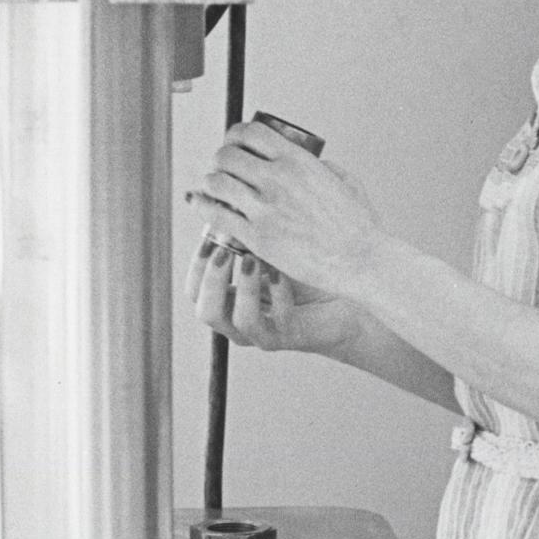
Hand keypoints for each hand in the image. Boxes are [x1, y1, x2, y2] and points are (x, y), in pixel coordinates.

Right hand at [185, 237, 362, 357]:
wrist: (344, 294)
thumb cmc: (303, 267)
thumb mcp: (268, 247)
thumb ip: (242, 233)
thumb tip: (218, 201)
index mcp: (227, 301)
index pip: (194, 291)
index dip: (197, 264)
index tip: (210, 234)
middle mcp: (239, 322)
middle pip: (206, 312)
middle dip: (212, 280)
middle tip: (225, 251)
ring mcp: (264, 333)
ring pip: (240, 321)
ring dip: (244, 287)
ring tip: (253, 259)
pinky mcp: (291, 337)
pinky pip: (278, 320)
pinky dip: (278, 293)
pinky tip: (282, 272)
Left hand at [186, 121, 383, 301]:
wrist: (360, 260)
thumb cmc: (358, 228)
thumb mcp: (347, 182)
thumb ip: (326, 168)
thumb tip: (315, 163)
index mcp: (297, 161)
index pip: (250, 132)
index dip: (235, 134)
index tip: (234, 142)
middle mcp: (276, 179)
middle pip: (226, 154)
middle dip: (220, 159)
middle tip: (223, 168)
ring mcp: (264, 208)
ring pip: (215, 182)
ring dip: (210, 182)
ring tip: (214, 188)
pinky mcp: (256, 236)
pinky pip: (215, 214)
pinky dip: (202, 206)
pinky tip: (201, 205)